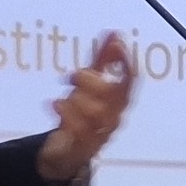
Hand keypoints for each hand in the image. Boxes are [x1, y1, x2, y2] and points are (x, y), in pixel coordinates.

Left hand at [36, 30, 135, 182]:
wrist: (67, 152)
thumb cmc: (82, 114)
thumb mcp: (90, 85)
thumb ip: (103, 59)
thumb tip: (113, 33)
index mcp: (119, 101)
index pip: (130, 81)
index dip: (125, 63)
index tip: (117, 46)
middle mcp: (115, 117)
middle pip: (111, 96)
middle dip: (90, 81)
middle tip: (72, 76)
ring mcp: (101, 134)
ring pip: (96, 113)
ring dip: (76, 100)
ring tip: (61, 99)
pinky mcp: (83, 147)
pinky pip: (79, 131)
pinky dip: (66, 115)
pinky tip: (54, 105)